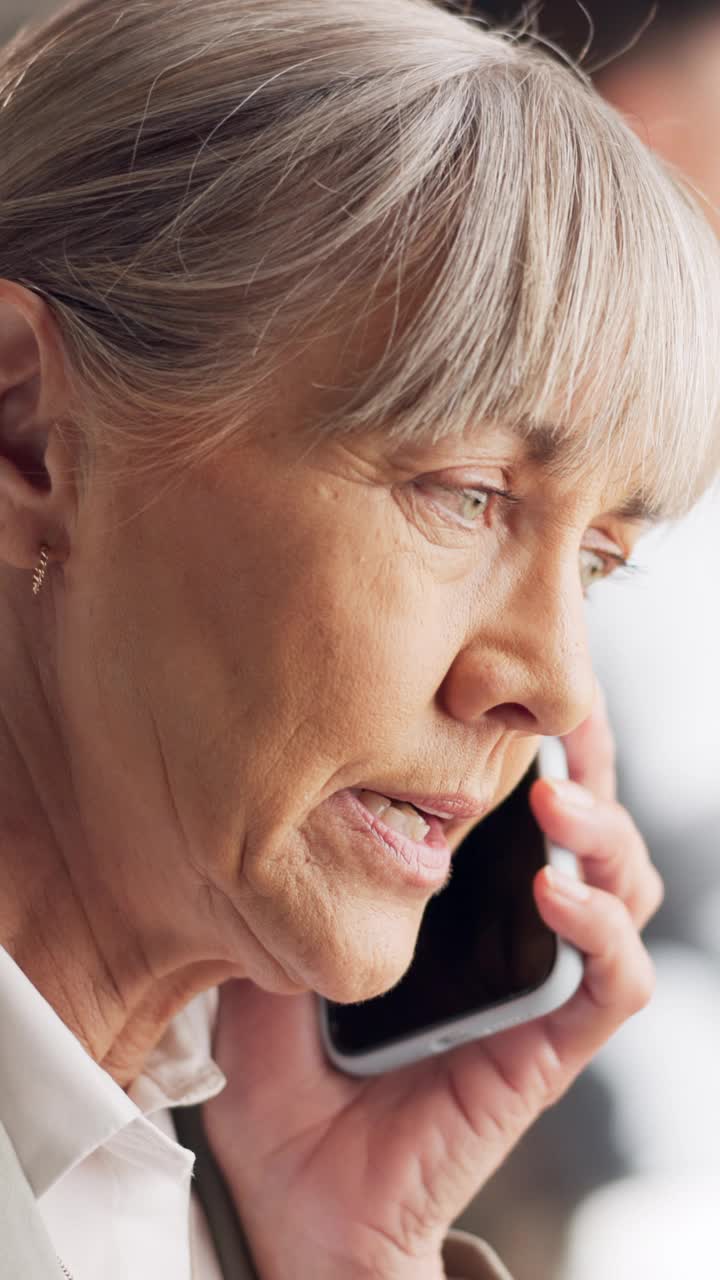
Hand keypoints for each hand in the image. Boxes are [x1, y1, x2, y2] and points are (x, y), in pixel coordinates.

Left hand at [202, 686, 662, 1279]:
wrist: (300, 1217)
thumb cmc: (281, 1103)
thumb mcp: (257, 969)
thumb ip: (272, 899)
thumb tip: (254, 811)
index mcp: (448, 911)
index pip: (512, 811)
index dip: (528, 744)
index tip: (506, 683)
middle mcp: (503, 938)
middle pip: (583, 830)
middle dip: (590, 761)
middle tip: (567, 709)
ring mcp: (533, 992)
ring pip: (622, 891)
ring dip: (605, 832)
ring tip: (558, 796)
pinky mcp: (548, 1052)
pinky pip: (611, 984)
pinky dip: (603, 929)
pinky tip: (559, 894)